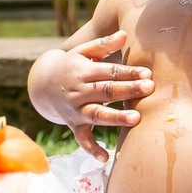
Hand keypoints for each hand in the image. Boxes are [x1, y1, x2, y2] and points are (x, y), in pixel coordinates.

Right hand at [32, 30, 153, 160]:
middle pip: (105, 91)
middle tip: (149, 89)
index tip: (147, 73)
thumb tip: (124, 34)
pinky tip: (106, 158)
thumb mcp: (83, 51)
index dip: (128, 72)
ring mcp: (75, 110)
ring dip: (116, 117)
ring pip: (97, 114)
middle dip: (127, 90)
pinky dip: (92, 149)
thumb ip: (103, 45)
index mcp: (82, 71)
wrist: (42, 84)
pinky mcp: (74, 125)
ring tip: (136, 119)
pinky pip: (82, 139)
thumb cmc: (71, 65)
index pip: (108, 72)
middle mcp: (78, 91)